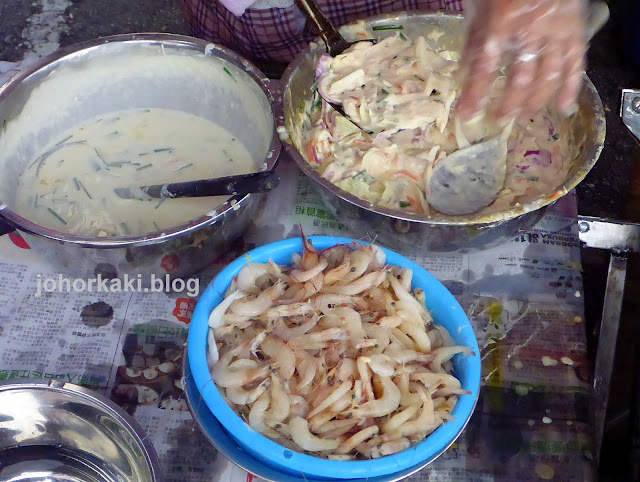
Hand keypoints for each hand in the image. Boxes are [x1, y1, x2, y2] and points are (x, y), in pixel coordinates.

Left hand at [456, 0, 586, 120]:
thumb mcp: (480, 5)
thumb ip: (473, 37)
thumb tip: (462, 71)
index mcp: (502, 23)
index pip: (486, 67)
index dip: (475, 94)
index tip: (466, 115)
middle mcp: (531, 31)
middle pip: (520, 78)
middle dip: (508, 103)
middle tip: (499, 120)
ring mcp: (557, 32)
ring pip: (548, 75)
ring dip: (535, 101)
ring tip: (523, 117)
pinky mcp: (575, 30)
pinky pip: (575, 63)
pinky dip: (570, 88)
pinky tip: (563, 108)